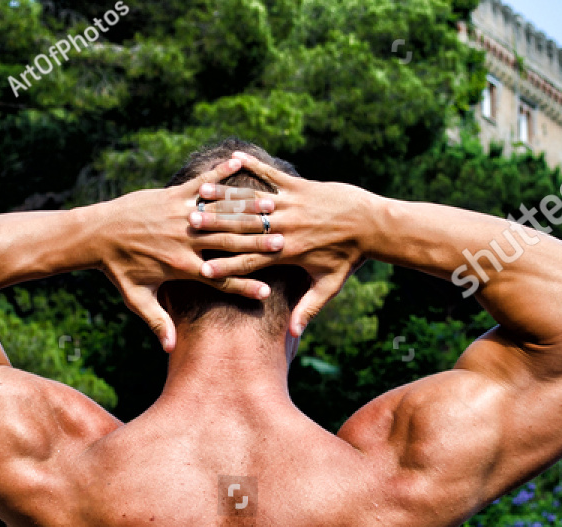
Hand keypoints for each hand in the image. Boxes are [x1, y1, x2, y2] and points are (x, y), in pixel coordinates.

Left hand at [95, 156, 284, 350]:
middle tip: (283, 245)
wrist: (96, 234)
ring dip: (247, 210)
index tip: (267, 295)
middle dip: (256, 246)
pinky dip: (220, 173)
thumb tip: (171, 348)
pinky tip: (240, 162)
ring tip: (273, 208)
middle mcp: (185, 241)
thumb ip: (157, 322)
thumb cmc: (117, 269)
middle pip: (228, 245)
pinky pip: (201, 183)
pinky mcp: (172, 195)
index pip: (219, 280)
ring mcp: (180, 216)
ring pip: (220, 213)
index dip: (243, 287)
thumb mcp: (137, 299)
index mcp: (181, 267)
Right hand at [189, 151, 373, 336]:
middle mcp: (287, 228)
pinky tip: (234, 157)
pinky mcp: (300, 186)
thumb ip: (308, 308)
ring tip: (199, 193)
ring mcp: (292, 205)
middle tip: (188, 228)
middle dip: (215, 228)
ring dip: (225, 196)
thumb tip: (293, 333)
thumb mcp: (329, 286)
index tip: (201, 272)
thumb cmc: (350, 257)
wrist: (373, 224)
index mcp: (289, 254)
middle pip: (243, 230)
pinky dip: (252, 166)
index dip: (225, 267)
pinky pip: (271, 174)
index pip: (250, 262)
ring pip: (252, 200)